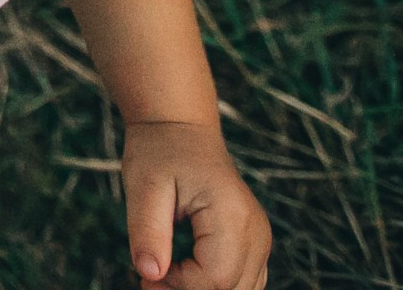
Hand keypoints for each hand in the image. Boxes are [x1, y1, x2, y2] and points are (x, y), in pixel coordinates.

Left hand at [122, 121, 270, 289]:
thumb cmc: (160, 151)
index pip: (216, 278)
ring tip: (166, 272)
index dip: (179, 286)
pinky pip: (244, 281)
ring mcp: (260, 238)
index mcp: (233, 215)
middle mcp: (256, 231)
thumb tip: (149, 274)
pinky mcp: (254, 243)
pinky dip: (217, 286)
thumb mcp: (143, 185)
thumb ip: (147, 231)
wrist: (180, 128)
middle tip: (150, 280)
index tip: (146, 275)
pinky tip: (185, 272)